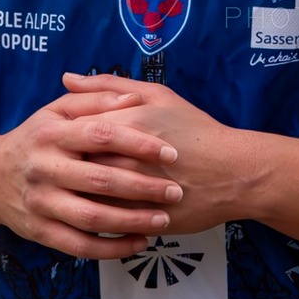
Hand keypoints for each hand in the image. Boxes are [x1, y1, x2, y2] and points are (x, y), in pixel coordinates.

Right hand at [0, 89, 184, 258]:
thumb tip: (133, 99)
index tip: (171, 152)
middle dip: (143, 186)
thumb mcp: (56, 110)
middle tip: (176, 190)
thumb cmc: (36, 139)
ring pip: (92, 217)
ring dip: (132, 221)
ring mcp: (41, 202)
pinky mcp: (39, 231)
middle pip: (100, 179)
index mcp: (51, 133)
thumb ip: (95, 100)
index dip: (138, 142)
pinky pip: (79, 246)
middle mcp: (43, 168)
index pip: (100, 134)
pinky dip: (111, 248)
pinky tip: (138, 243)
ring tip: (163, 220)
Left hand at [61, 73, 262, 234]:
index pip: (71, 129)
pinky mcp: (136, 220)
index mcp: (123, 125)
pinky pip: (102, 218)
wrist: (232, 173)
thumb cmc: (195, 130)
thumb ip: (108, 86)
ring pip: (84, 193)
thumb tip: (66, 78)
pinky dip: (97, 210)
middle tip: (76, 160)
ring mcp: (129, 194)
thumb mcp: (157, 95)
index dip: (67, 133)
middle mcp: (121, 160)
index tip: (74, 137)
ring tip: (86, 182)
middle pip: (74, 162)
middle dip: (70, 161)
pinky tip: (103, 202)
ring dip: (80, 188)